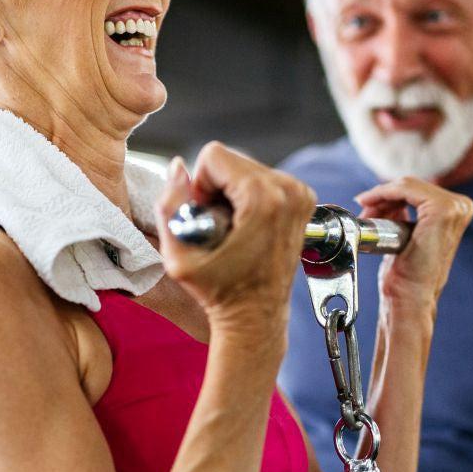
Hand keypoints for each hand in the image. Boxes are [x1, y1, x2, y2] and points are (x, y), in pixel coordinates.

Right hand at [156, 142, 316, 333]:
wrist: (256, 316)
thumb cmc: (220, 291)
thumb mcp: (178, 256)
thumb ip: (169, 205)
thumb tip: (177, 166)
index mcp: (263, 199)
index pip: (214, 155)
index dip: (200, 186)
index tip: (207, 218)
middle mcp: (289, 191)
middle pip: (232, 159)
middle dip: (216, 187)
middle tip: (218, 226)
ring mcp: (300, 195)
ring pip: (246, 166)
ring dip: (231, 192)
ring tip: (232, 228)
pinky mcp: (303, 200)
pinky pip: (263, 178)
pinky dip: (248, 196)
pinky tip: (246, 226)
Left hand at [355, 177, 472, 313]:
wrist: (410, 296)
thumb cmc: (408, 275)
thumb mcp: (407, 235)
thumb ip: (403, 215)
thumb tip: (386, 200)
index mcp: (457, 211)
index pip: (417, 190)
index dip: (389, 194)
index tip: (367, 204)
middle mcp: (461, 206)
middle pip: (411, 186)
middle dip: (382, 197)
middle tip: (364, 212)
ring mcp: (455, 207)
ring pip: (406, 185)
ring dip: (380, 197)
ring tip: (366, 215)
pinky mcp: (442, 209)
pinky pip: (405, 189)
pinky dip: (383, 193)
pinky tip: (370, 204)